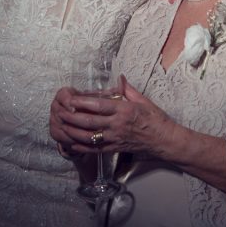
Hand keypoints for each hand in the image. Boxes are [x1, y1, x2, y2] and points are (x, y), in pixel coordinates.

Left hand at [53, 78, 176, 158]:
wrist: (164, 140)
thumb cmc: (156, 119)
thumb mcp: (143, 100)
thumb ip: (128, 89)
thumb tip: (119, 77)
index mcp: (124, 110)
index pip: (99, 106)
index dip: (83, 103)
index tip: (71, 99)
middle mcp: (117, 125)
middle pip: (89, 121)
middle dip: (72, 117)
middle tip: (60, 112)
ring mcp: (115, 139)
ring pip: (89, 136)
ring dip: (73, 132)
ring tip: (62, 126)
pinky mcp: (114, 149)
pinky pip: (94, 148)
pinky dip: (81, 146)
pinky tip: (72, 142)